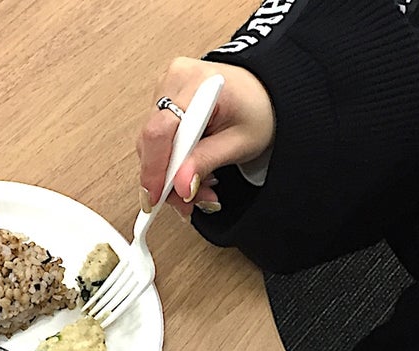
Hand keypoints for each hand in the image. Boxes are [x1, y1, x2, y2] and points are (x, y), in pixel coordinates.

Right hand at [137, 57, 274, 217]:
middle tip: (187, 201)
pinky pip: (158, 138)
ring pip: (152, 143)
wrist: (265, 95)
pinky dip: (172, 162)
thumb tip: (180, 185)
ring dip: (171, 174)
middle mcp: (176, 80)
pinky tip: (190, 171)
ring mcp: (167, 88)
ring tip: (197, 188)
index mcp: (198, 84)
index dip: (155, 168)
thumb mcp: (239, 143)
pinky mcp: (165, 100)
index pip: (161, 130)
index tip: (159, 197)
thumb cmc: (258, 111)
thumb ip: (206, 162)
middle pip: (153, 139)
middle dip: (167, 178)